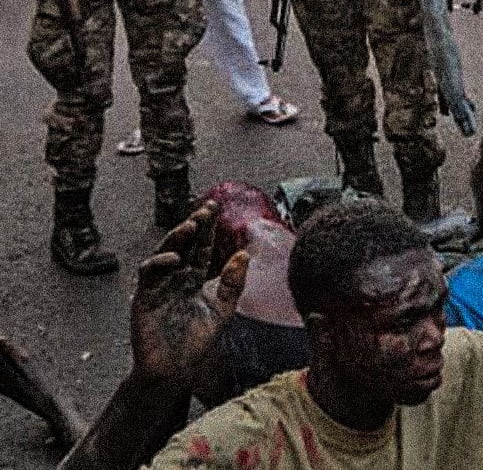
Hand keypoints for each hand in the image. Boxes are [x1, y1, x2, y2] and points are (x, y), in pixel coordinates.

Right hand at [130, 202, 248, 382]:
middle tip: (207, 209)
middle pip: (184, 245)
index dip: (208, 229)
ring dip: (176, 238)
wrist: (176, 369)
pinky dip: (159, 263)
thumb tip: (244, 254)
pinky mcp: (144, 298)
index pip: (201, 248)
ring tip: (191, 225)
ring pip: (164, 253)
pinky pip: (149, 275)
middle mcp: (176, 278)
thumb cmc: (197, 342)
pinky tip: (173, 258)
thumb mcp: (223, 310)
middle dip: (195, 225)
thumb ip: (233, 283)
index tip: (217, 208)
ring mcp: (159, 286)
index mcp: (194, 279)